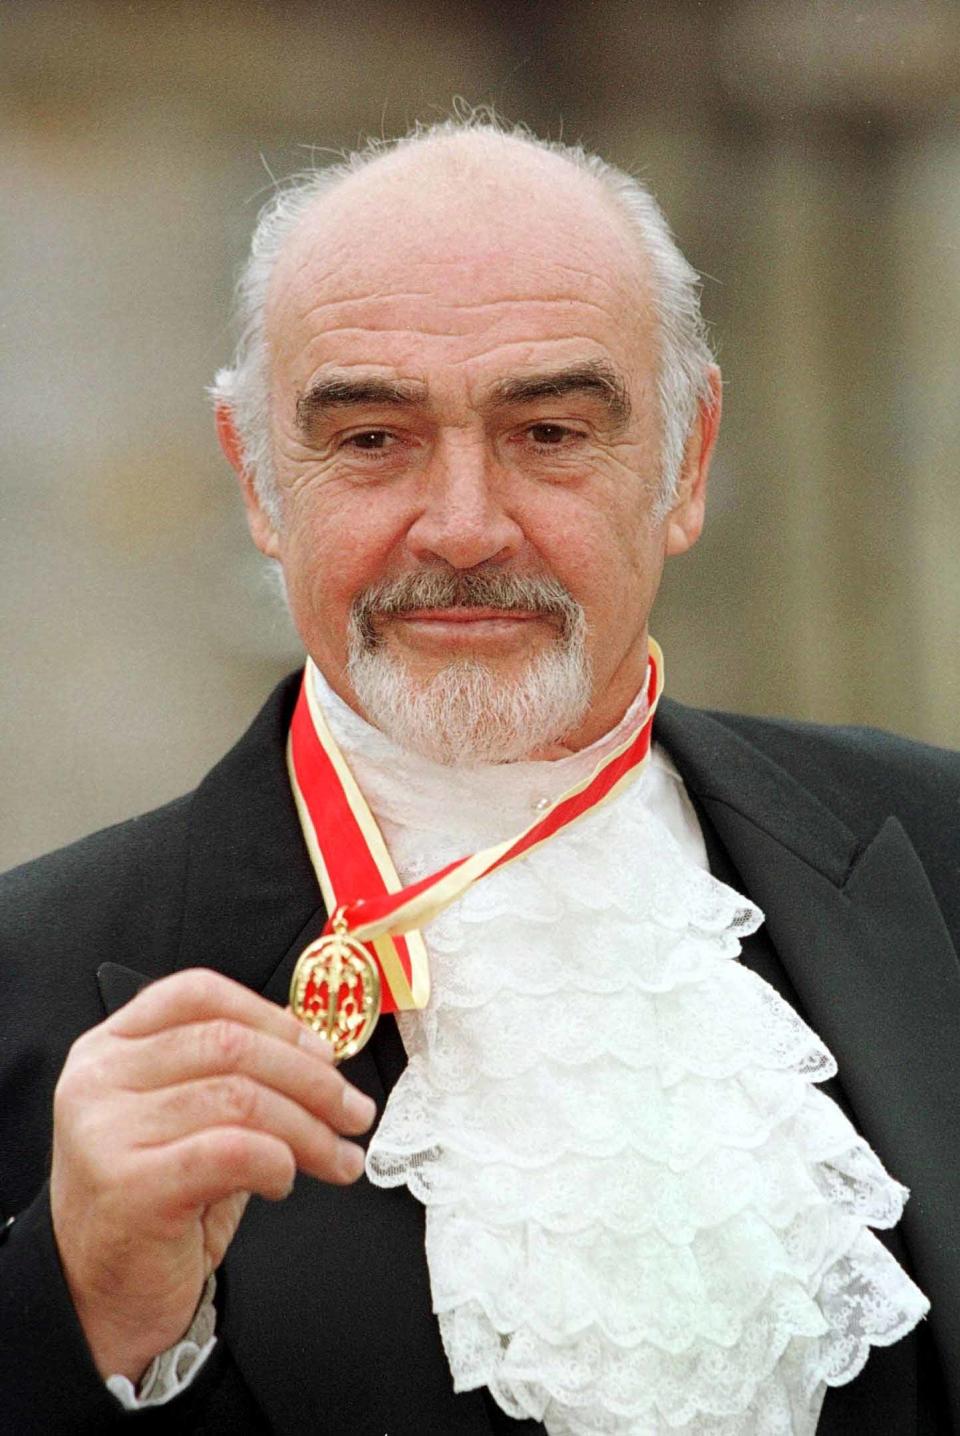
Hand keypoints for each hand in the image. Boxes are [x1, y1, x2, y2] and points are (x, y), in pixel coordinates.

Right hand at [50, 968, 375, 1383]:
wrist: (100, 1302)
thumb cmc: (155, 1206)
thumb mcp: (188, 1122)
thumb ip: (234, 1074)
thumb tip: (311, 1041)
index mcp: (111, 1047)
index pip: (198, 994)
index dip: (274, 1018)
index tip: (324, 1055)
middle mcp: (99, 1078)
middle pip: (230, 1044)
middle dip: (312, 1079)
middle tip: (354, 1113)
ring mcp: (106, 1130)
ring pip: (240, 1098)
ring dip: (309, 1129)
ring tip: (337, 1157)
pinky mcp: (128, 1186)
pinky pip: (231, 1150)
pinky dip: (277, 1161)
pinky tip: (283, 1181)